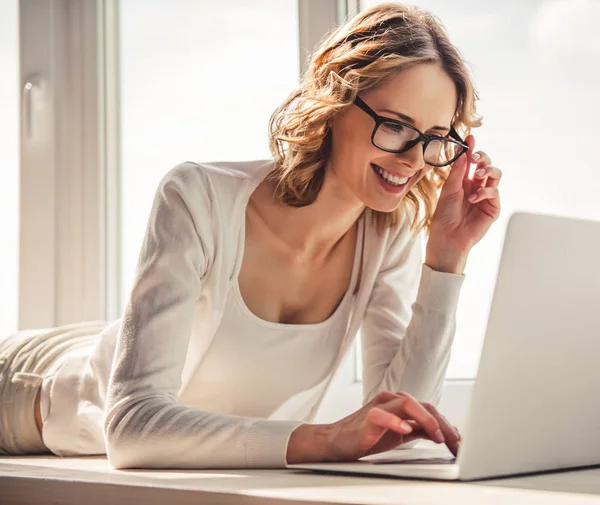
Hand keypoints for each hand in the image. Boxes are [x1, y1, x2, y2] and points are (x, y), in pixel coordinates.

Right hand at [287, 391, 460, 463]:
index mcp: (401, 404)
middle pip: (424, 405)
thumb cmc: (368, 435)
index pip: (430, 410)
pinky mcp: (367, 417)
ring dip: (426, 420)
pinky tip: (405, 429)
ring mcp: (379, 406)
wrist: (337, 441)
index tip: (460, 444)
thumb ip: (420, 430)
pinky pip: (382, 415)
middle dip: (443, 425)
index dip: (448, 426)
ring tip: (438, 436)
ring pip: (407, 403)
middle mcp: (392, 400)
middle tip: (456, 444)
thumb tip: (446, 433)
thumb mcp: (400, 434)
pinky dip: (395, 421)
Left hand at [427, 135, 501, 262]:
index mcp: (463, 182)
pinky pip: (494, 192)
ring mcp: (485, 197)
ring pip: (495, 175)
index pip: (470, 162)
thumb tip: (464, 153)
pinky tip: (474, 198)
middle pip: (486, 165)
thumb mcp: (448, 190)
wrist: (447, 237)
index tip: (470, 137)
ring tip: (479, 174)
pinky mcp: (492, 208)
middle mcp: (476, 187)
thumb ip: (457, 172)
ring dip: (488, 170)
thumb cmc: (444, 216)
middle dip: (483, 157)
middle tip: (475, 156)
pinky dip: (485, 192)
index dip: (471, 149)